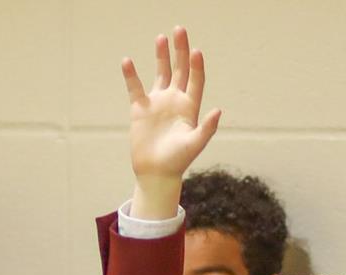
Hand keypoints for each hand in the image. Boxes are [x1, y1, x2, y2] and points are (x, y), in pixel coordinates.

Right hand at [122, 27, 220, 217]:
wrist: (156, 173)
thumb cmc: (178, 161)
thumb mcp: (195, 144)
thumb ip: (207, 128)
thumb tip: (218, 110)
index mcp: (190, 107)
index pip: (195, 80)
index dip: (196, 66)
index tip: (196, 51)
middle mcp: (175, 101)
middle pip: (180, 70)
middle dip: (180, 50)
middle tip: (180, 30)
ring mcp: (158, 103)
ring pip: (161, 73)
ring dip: (161, 56)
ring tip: (161, 38)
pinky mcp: (140, 109)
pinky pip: (135, 88)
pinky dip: (131, 75)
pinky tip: (127, 61)